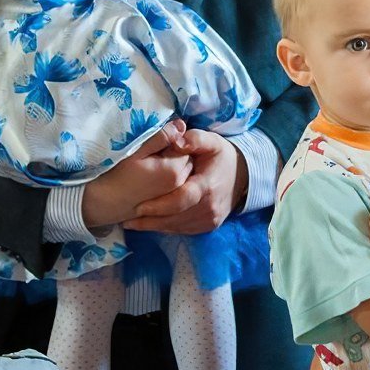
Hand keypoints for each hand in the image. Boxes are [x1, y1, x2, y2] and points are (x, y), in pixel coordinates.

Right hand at [80, 120, 188, 227]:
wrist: (100, 204)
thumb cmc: (115, 175)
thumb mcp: (136, 151)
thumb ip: (161, 137)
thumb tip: (181, 125)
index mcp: (174, 170)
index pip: (187, 146)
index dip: (174, 140)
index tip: (158, 141)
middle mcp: (179, 186)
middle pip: (188, 160)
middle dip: (177, 152)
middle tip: (154, 152)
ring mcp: (174, 197)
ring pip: (184, 173)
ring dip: (175, 165)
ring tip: (152, 164)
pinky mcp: (167, 204)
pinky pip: (177, 185)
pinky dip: (170, 178)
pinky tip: (151, 178)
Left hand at [125, 129, 247, 233]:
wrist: (242, 176)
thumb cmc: (221, 157)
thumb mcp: (212, 141)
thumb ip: (194, 139)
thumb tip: (176, 139)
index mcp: (208, 185)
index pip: (182, 199)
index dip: (159, 205)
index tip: (138, 207)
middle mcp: (210, 207)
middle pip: (176, 217)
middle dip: (150, 220)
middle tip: (127, 219)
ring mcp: (209, 220)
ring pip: (177, 227)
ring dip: (154, 227)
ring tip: (131, 223)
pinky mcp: (208, 227)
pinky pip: (183, 230)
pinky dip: (165, 229)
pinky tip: (149, 225)